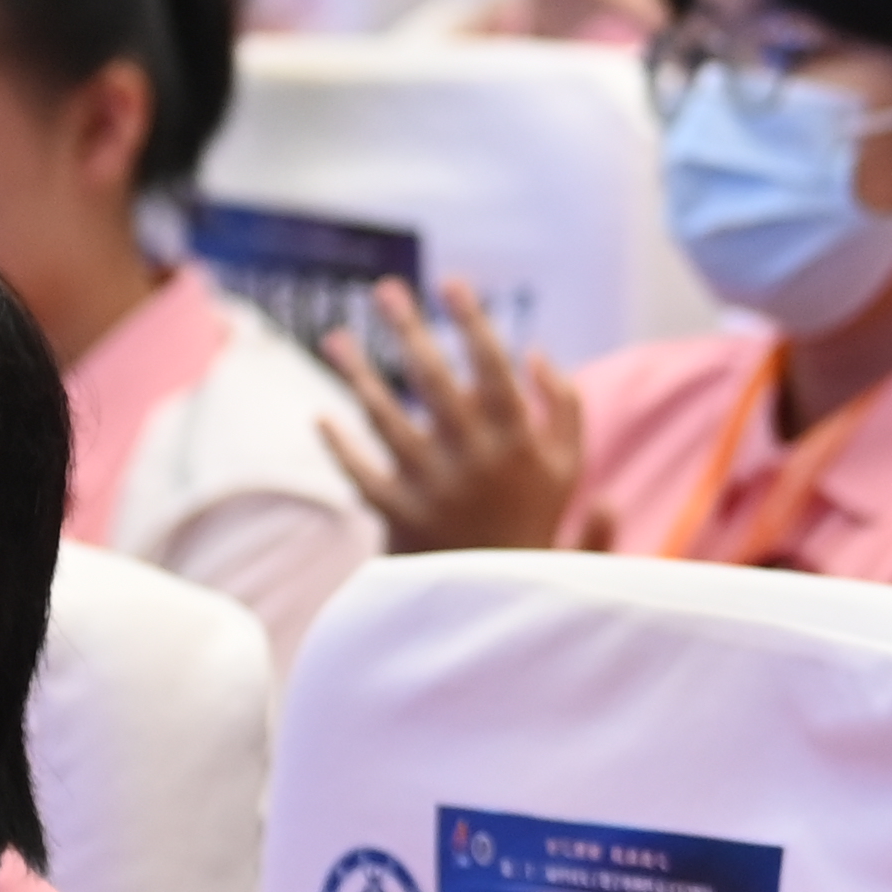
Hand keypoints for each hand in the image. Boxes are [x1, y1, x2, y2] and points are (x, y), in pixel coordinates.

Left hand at [319, 280, 599, 556]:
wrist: (504, 608)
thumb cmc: (535, 526)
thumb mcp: (569, 470)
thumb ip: (565, 409)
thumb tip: (535, 353)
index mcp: (520, 442)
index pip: (492, 366)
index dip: (471, 321)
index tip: (450, 283)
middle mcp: (475, 460)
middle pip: (434, 380)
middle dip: (408, 328)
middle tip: (385, 289)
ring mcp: (434, 489)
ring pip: (387, 419)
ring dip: (358, 374)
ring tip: (336, 338)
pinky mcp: (400, 519)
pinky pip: (362, 474)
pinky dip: (340, 446)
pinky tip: (322, 415)